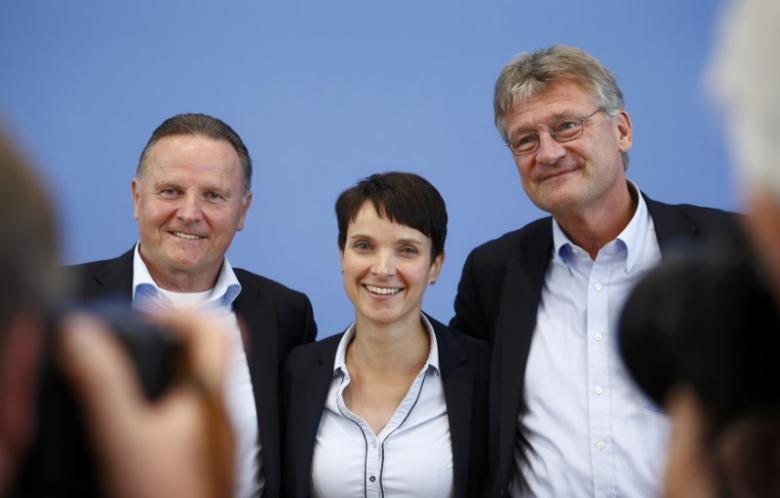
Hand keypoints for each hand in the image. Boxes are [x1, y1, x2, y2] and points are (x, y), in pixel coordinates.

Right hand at [58, 312, 233, 497]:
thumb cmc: (165, 495)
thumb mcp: (124, 435)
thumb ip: (103, 382)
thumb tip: (83, 333)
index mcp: (212, 395)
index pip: (219, 328)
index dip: (183, 311)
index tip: (145, 316)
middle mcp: (224, 412)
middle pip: (215, 351)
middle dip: (178, 335)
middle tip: (139, 339)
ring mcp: (221, 436)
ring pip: (206, 383)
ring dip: (174, 368)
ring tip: (132, 374)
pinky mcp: (211, 458)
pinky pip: (198, 412)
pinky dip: (174, 399)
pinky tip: (142, 418)